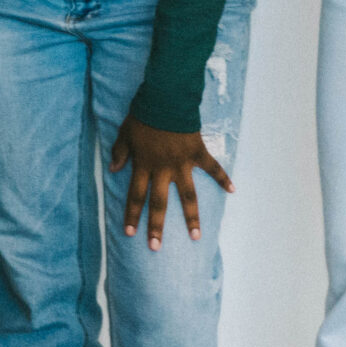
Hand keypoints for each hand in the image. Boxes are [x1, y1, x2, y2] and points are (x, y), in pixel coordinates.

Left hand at [109, 118, 233, 246]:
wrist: (165, 100)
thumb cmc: (142, 116)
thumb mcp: (124, 133)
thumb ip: (119, 152)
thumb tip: (113, 168)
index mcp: (144, 166)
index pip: (136, 196)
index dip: (132, 215)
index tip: (130, 233)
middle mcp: (163, 170)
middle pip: (159, 203)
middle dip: (157, 226)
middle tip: (155, 247)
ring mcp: (182, 164)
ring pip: (188, 196)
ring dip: (191, 217)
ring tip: (195, 237)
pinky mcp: (198, 154)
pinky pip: (213, 169)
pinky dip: (223, 178)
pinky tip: (233, 191)